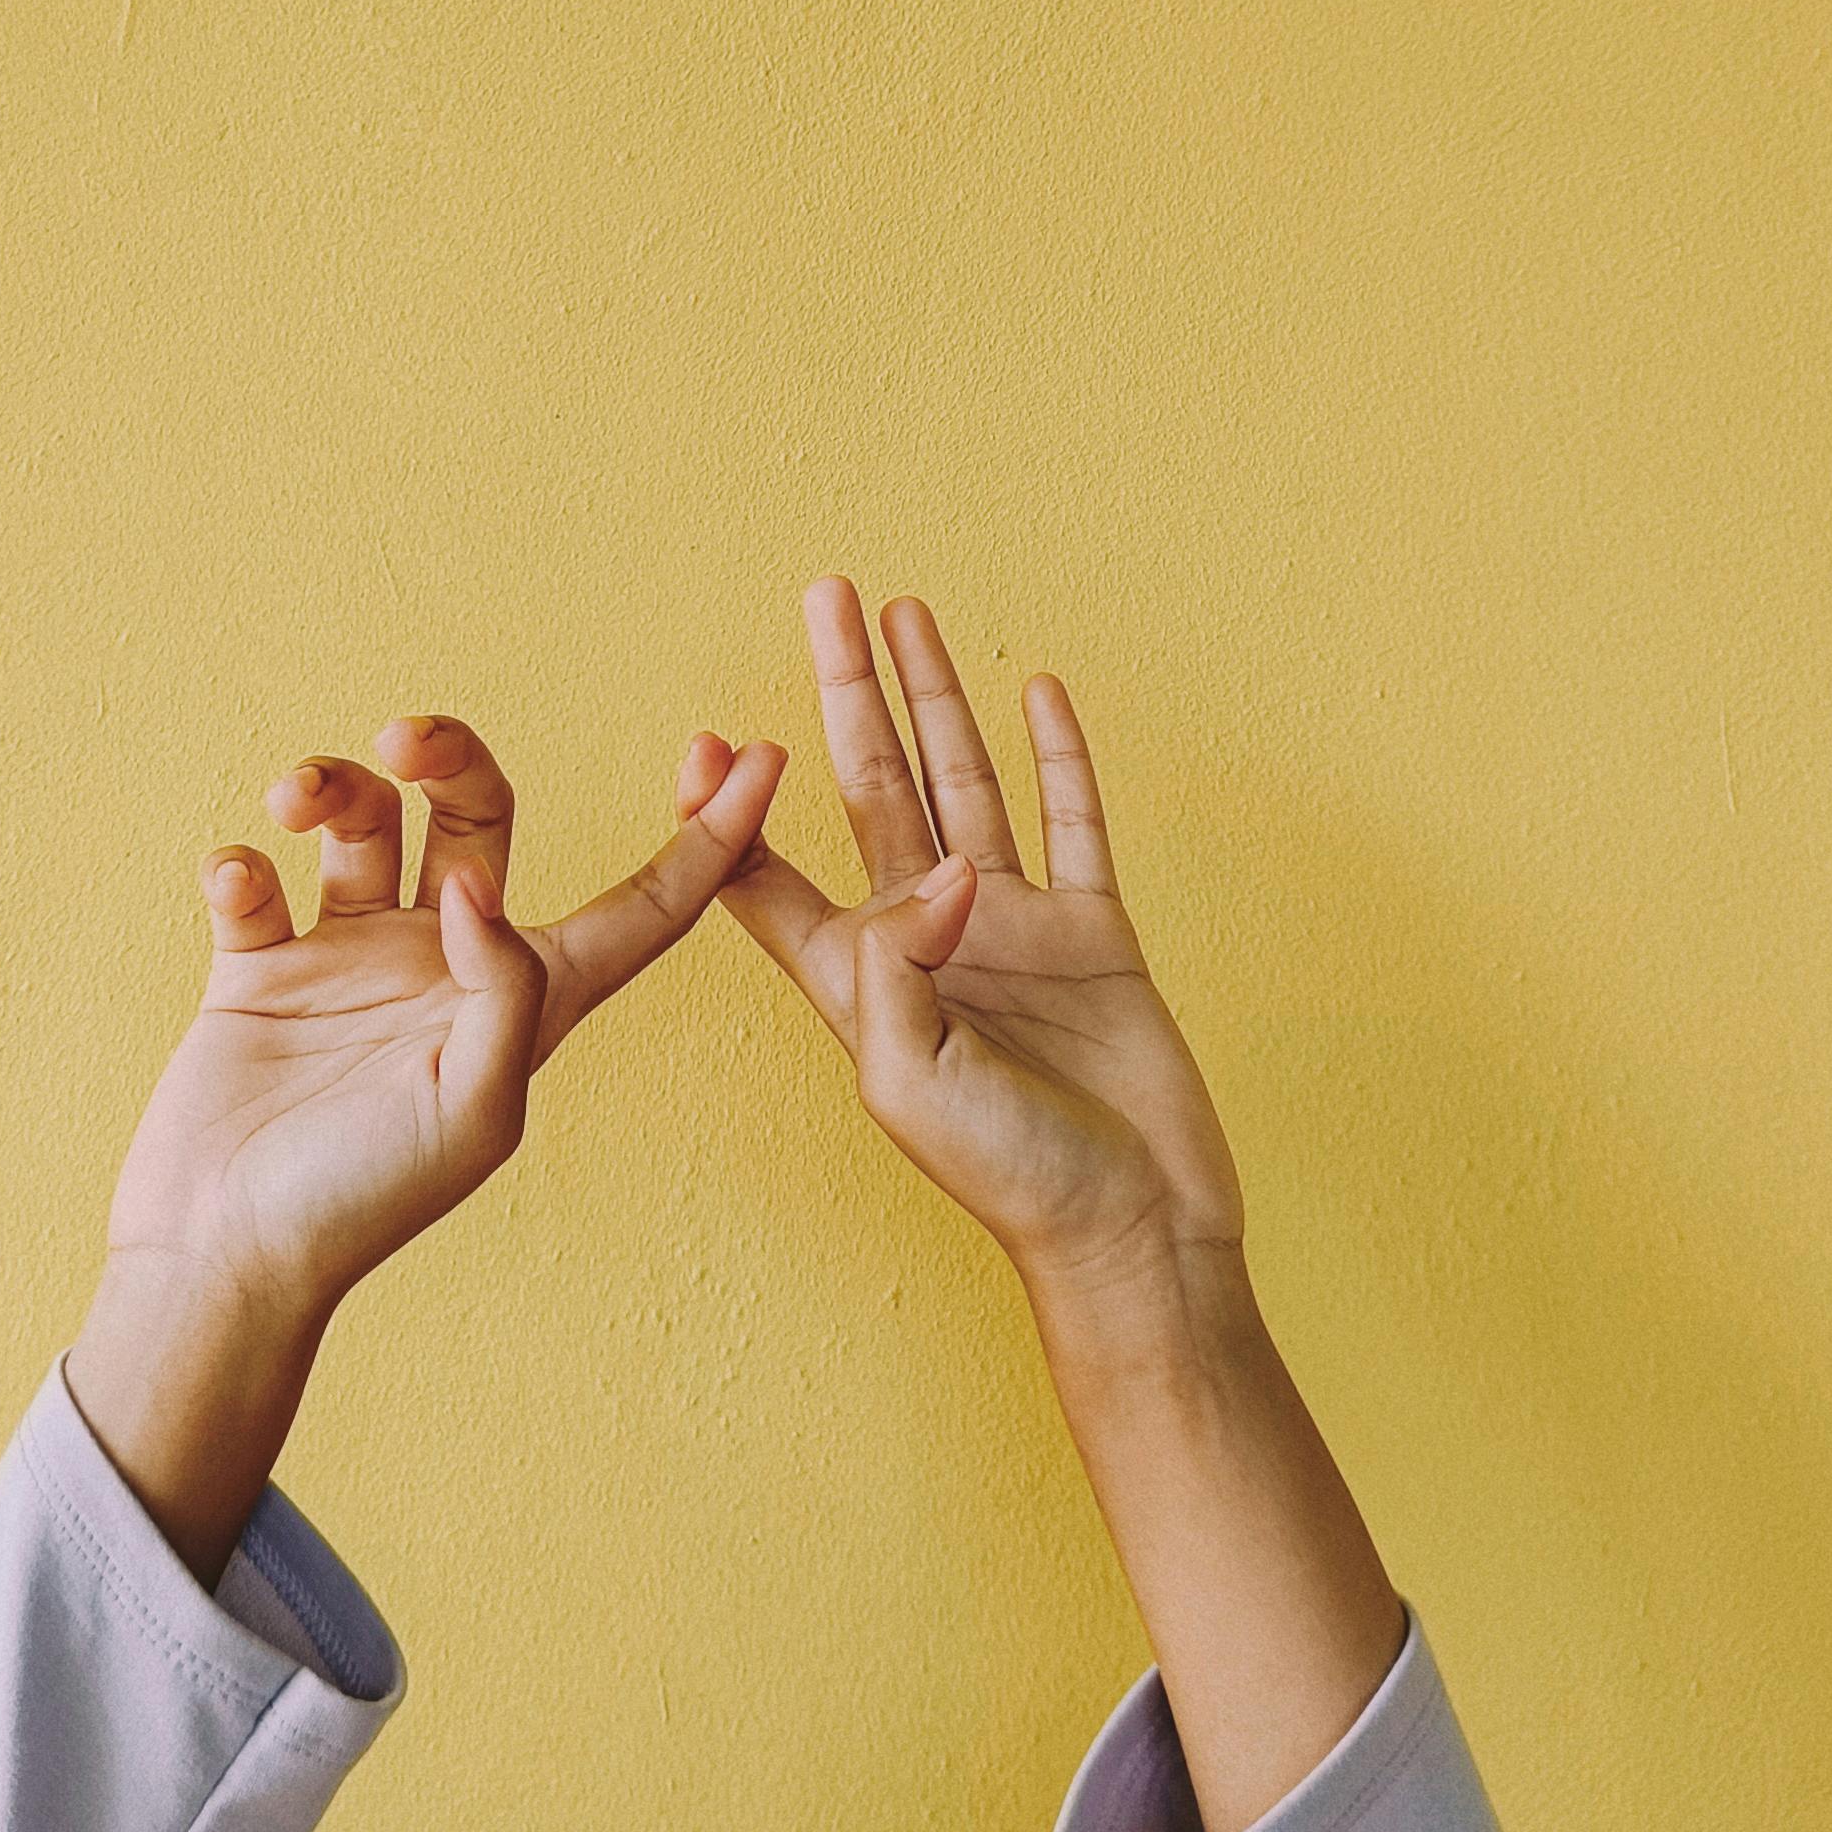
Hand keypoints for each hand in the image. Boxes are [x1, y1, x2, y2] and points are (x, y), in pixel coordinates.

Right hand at [71, 713, 784, 1577]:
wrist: (224, 1256)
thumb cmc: (361, 1206)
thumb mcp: (470, 1113)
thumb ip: (503, 992)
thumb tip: (478, 884)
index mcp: (527, 1001)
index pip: (644, 905)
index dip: (709, 835)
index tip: (761, 751)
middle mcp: (447, 961)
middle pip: (481, 817)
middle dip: (454, 756)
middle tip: (407, 739)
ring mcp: (354, 958)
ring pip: (366, 823)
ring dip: (335, 786)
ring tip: (298, 798)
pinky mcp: (264, 967)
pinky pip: (259, 880)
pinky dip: (242, 863)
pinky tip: (239, 884)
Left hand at [700, 581, 1400, 1831]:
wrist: (1134, 1236)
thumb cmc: (1009, 1180)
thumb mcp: (911, 1083)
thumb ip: (898, 970)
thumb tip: (940, 874)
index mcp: (859, 977)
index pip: (774, 873)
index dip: (731, 808)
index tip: (696, 733)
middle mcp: (927, 936)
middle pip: (874, 783)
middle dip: (845, 689)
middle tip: (824, 594)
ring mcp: (1013, 928)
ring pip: (965, 780)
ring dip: (936, 696)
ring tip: (908, 612)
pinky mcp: (1094, 934)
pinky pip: (1074, 821)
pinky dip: (1058, 755)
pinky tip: (1035, 690)